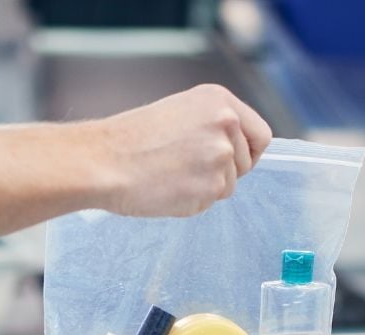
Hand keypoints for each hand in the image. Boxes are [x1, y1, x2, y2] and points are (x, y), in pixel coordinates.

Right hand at [92, 84, 273, 216]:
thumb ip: (211, 126)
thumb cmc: (130, 139)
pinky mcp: (210, 188)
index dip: (248, 151)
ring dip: (204, 188)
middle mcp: (226, 125)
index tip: (235, 160)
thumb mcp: (179, 113)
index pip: (261, 134)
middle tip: (186, 168)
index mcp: (219, 101)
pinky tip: (166, 188)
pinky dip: (190, 202)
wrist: (103, 161)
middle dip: (223, 172)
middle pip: (246, 164)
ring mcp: (220, 157)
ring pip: (227, 187)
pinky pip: (209, 203)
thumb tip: (235, 150)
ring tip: (170, 176)